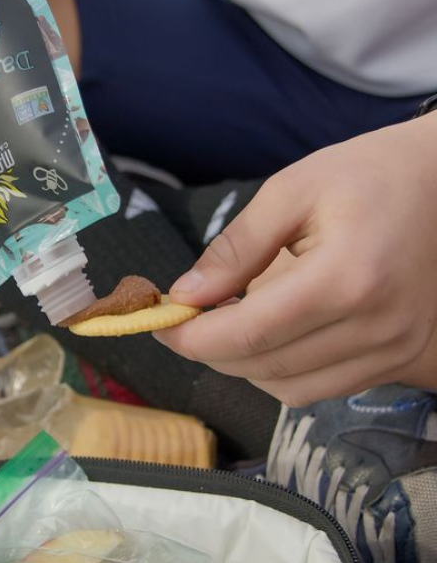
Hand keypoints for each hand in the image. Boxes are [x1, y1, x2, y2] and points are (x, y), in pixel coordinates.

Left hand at [155, 119, 436, 405]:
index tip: (159, 322)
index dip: (192, 336)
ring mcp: (396, 350)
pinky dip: (282, 372)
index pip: (249, 332)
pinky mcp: (404, 359)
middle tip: (183, 321)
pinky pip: (324, 388)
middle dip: (210, 351)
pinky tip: (269, 336)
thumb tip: (184, 296)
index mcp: (346, 278)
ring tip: (225, 325)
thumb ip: (235, 248)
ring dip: (244, 366)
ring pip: (292, 389)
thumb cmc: (366, 174)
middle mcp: (377, 327)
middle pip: (265, 366)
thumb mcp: (291, 191)